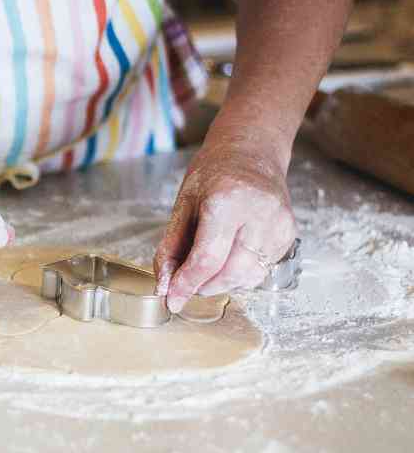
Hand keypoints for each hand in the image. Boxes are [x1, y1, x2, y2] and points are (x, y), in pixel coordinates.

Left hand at [153, 137, 296, 312]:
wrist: (251, 153)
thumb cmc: (214, 175)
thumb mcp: (183, 206)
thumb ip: (171, 248)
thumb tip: (164, 285)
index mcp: (227, 202)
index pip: (207, 259)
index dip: (186, 285)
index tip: (172, 300)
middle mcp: (259, 214)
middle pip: (229, 273)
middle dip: (203, 286)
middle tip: (187, 281)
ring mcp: (279, 225)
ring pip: (247, 277)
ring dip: (221, 282)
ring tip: (208, 264)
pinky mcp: (288, 234)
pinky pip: (261, 270)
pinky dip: (239, 273)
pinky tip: (229, 256)